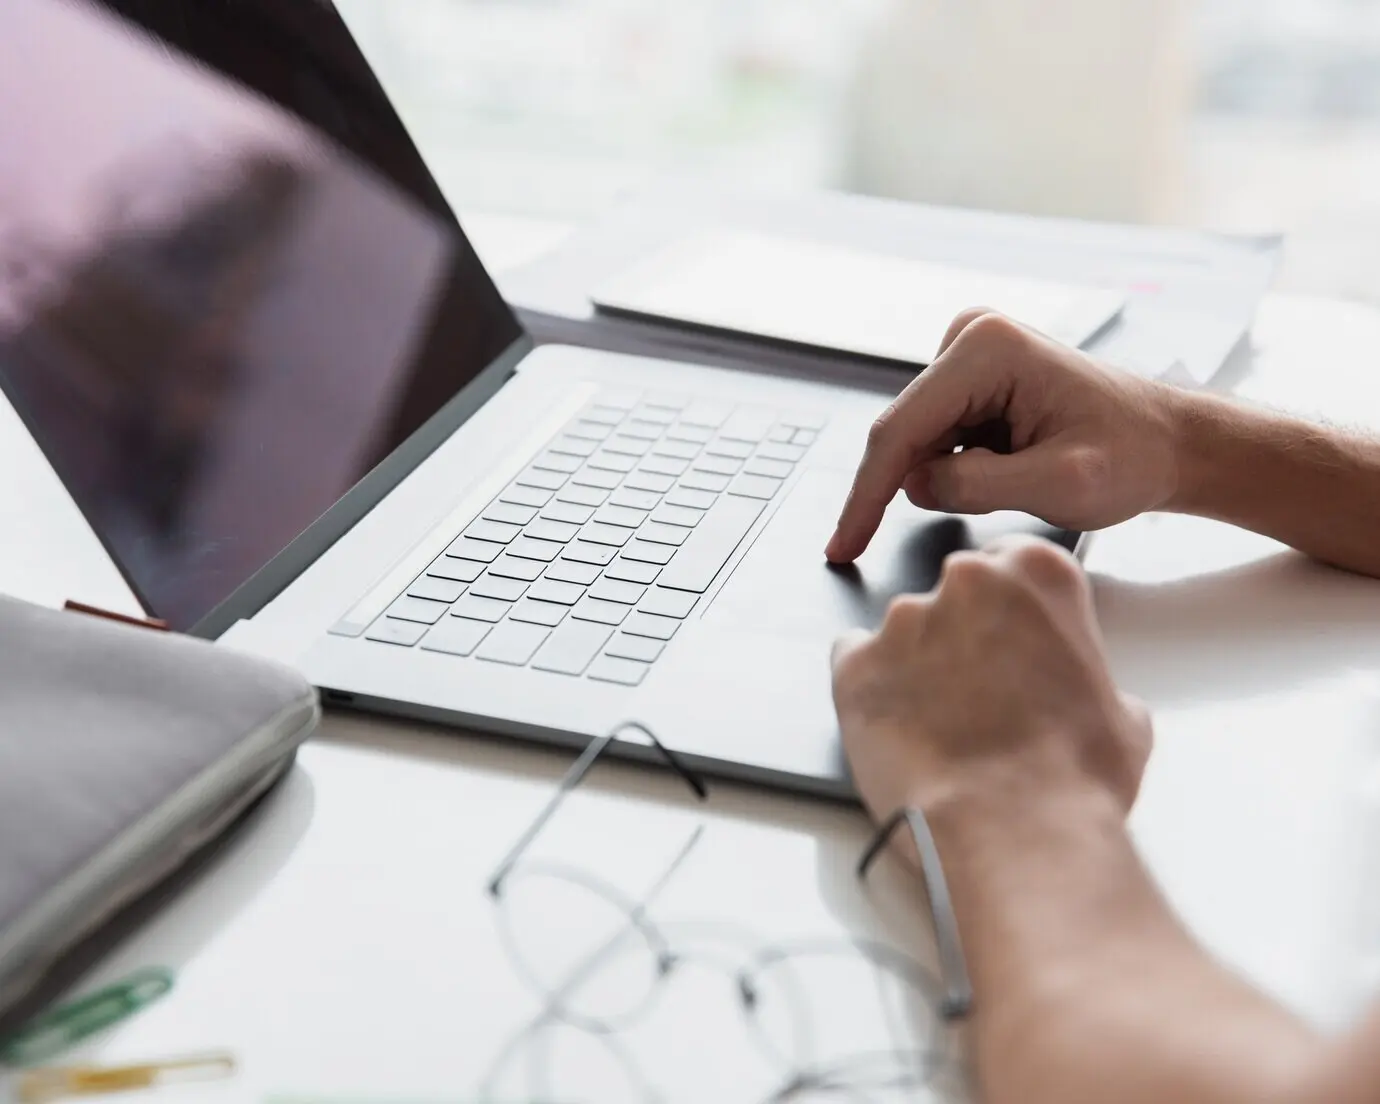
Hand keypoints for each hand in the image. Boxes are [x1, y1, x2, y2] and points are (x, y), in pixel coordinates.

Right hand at [826, 309, 1186, 562]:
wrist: (1168, 442)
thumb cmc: (1132, 455)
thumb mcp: (1060, 485)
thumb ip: (978, 486)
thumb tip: (913, 487)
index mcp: (988, 350)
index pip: (899, 432)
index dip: (864, 496)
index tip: (842, 545)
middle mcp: (969, 338)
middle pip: (904, 434)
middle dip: (919, 485)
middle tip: (976, 515)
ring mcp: (968, 354)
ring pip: (918, 442)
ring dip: (949, 477)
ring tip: (1021, 480)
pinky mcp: (970, 377)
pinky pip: (936, 440)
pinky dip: (958, 470)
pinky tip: (1010, 470)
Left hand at [831, 536, 1151, 828]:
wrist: (1015, 832)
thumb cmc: (1073, 779)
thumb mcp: (1123, 714)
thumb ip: (1086, 675)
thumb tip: (1076, 693)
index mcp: (1036, 574)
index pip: (1010, 563)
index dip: (1008, 610)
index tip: (1008, 637)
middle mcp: (965, 582)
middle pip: (953, 593)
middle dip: (962, 634)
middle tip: (978, 693)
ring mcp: (903, 621)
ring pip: (903, 631)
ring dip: (916, 665)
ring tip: (939, 727)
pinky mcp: (854, 664)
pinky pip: (851, 661)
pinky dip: (869, 687)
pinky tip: (894, 725)